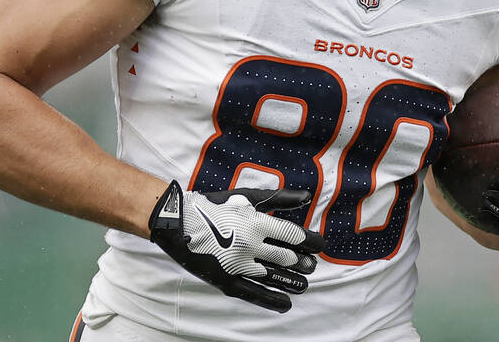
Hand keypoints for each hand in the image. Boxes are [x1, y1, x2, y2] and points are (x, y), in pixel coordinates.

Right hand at [148, 181, 325, 312]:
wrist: (179, 222)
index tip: (319, 244)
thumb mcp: (247, 196)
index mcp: (255, 223)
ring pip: (273, 276)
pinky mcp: (226, 279)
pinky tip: (286, 303)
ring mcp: (237, 265)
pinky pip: (253, 292)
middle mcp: (249, 245)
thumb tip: (307, 197)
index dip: (309, 241)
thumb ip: (279, 198)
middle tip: (312, 265)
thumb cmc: (215, 206)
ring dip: (292, 280)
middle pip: (285, 257)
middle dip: (303, 262)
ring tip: (304, 283)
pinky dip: (271, 299)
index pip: (291, 235)